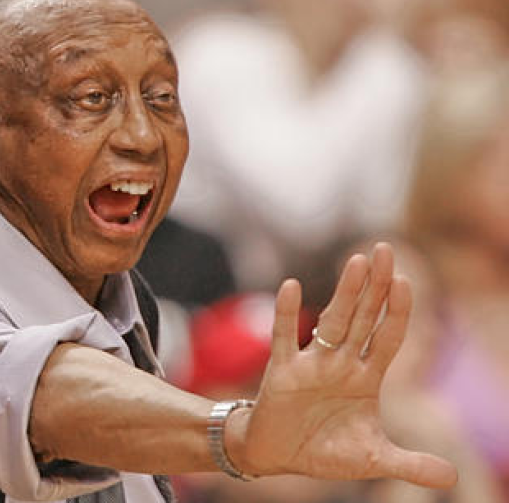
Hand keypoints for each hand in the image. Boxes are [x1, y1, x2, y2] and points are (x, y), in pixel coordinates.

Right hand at [227, 243, 457, 488]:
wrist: (277, 455)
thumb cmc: (324, 451)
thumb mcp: (372, 460)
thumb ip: (409, 464)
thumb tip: (451, 478)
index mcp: (365, 378)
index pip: (388, 338)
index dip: (397, 312)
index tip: (407, 281)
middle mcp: (341, 363)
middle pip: (363, 317)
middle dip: (375, 286)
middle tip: (385, 249)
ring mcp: (312, 363)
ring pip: (332, 321)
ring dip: (345, 292)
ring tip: (357, 260)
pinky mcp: (282, 370)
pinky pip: (284, 336)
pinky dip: (286, 312)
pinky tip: (291, 286)